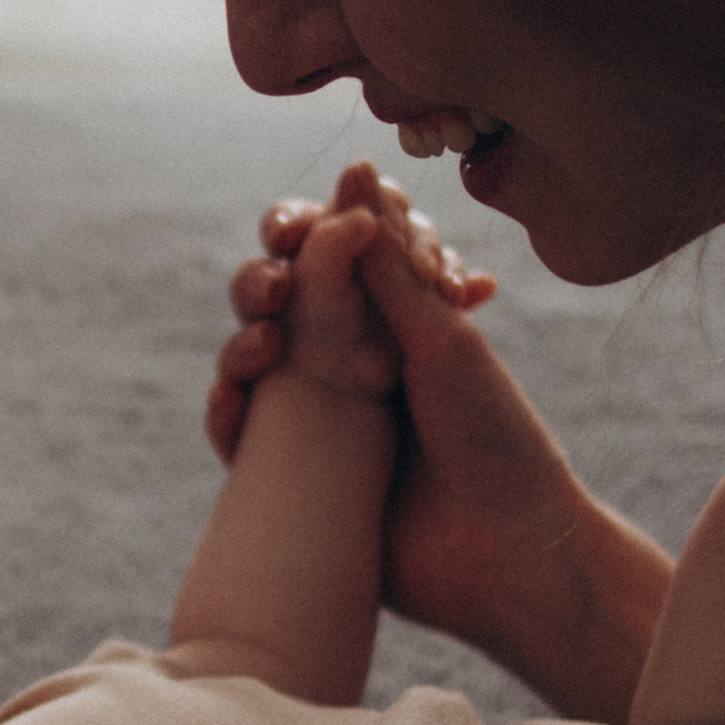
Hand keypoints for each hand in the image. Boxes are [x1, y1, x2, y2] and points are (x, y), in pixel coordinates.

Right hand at [208, 161, 668, 723]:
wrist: (499, 555)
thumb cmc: (492, 440)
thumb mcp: (441, 337)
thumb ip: (387, 262)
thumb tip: (353, 170)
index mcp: (397, 319)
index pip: (331, 253)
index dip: (303, 231)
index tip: (296, 227)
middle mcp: (353, 361)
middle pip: (280, 300)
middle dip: (264, 281)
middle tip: (275, 289)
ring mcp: (318, 418)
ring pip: (251, 358)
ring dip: (242, 338)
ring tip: (263, 347)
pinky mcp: (290, 476)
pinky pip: (238, 432)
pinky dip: (224, 409)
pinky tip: (232, 400)